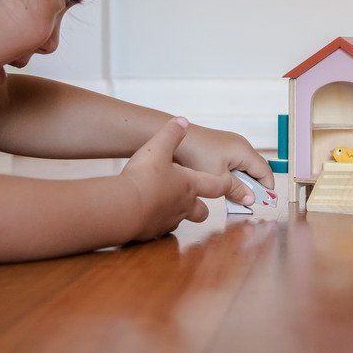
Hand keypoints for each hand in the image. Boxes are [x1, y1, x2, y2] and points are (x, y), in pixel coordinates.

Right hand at [121, 117, 232, 240]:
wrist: (124, 207)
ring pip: (181, 220)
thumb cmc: (145, 177)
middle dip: (202, 205)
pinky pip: (161, 227)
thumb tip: (182, 121)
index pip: (217, 186)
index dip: (223, 183)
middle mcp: (184, 205)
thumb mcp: (158, 147)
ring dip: (178, 213)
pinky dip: (158, 221)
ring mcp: (169, 220)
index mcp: (190, 185)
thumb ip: (171, 134)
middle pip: (202, 211)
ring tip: (166, 202)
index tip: (228, 183)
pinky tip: (148, 213)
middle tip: (194, 197)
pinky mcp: (153, 232)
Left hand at [174, 124, 274, 205]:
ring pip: (244, 167)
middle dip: (253, 187)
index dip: (266, 188)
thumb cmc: (195, 155)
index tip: (264, 203)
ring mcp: (230, 144)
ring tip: (232, 195)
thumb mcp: (218, 177)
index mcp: (244, 151)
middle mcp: (241, 145)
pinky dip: (232, 175)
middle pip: (256, 169)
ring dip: (241, 182)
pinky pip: (233, 163)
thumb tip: (251, 199)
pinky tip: (221, 184)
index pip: (265, 171)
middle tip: (246, 203)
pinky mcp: (220, 146)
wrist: (173, 138)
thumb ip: (236, 189)